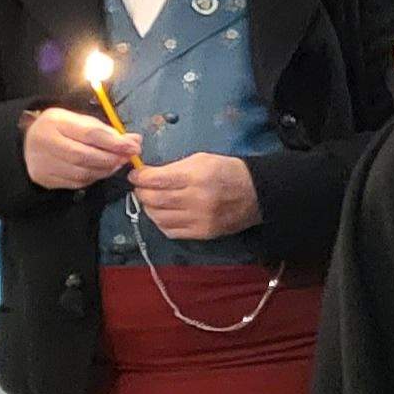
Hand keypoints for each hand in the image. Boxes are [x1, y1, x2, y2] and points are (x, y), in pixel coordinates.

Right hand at [23, 104, 142, 188]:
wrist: (27, 143)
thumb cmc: (61, 129)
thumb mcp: (80, 121)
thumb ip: (107, 131)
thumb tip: (136, 140)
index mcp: (55, 121)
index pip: (89, 133)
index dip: (114, 142)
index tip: (134, 147)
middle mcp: (45, 141)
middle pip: (85, 156)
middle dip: (111, 159)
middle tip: (127, 158)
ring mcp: (42, 163)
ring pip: (82, 173)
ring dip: (105, 170)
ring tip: (116, 164)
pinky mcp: (44, 179)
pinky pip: (76, 183)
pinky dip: (93, 178)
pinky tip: (100, 171)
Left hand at [130, 152, 259, 239]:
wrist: (257, 193)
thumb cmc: (227, 171)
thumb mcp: (201, 160)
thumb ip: (173, 168)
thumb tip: (147, 175)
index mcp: (196, 177)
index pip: (155, 180)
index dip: (139, 177)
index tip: (135, 175)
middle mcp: (196, 200)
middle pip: (153, 200)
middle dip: (141, 192)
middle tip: (142, 187)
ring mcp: (199, 220)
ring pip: (158, 217)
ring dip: (149, 208)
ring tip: (153, 201)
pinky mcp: (202, 233)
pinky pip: (170, 231)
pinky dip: (161, 222)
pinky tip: (165, 214)